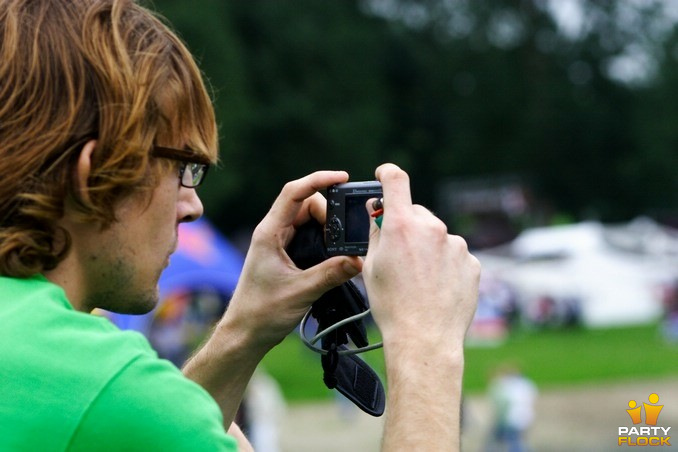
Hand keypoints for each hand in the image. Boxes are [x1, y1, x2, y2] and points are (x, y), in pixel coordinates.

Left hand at [223, 170, 362, 349]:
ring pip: (307, 218)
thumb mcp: (301, 292)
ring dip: (326, 225)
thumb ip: (331, 274)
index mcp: (269, 233)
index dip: (318, 180)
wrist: (246, 332)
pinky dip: (322, 236)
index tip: (342, 177)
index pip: (294, 193)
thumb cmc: (262, 312)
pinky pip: (307, 233)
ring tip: (339, 245)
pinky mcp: (285, 253)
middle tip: (342, 235)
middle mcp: (272, 232)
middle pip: (305, 203)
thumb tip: (359, 260)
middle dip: (328, 212)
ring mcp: (278, 242)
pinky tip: (333, 252)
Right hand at [363, 163, 479, 350]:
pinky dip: (445, 264)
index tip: (385, 174)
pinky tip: (436, 286)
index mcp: (402, 226)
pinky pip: (454, 254)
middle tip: (398, 254)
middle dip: (406, 226)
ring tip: (419, 280)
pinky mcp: (472, 262)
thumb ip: (376, 232)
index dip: (388, 173)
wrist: (425, 338)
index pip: (396, 181)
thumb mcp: (371, 266)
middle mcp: (432, 229)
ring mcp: (456, 245)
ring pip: (437, 236)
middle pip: (416, 213)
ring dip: (427, 247)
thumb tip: (377, 212)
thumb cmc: (392, 305)